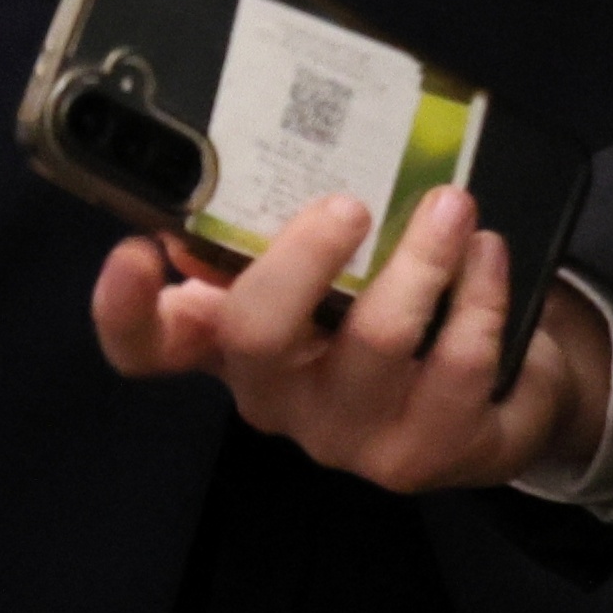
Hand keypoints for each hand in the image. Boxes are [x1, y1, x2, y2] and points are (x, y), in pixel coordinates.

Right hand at [88, 179, 599, 493]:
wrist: (483, 405)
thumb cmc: (377, 312)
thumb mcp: (323, 272)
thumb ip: (279, 227)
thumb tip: (248, 158)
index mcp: (227, 343)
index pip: (146, 346)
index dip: (124, 308)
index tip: (136, 251)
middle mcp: (272, 398)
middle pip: (255, 335)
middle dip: (303, 258)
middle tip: (350, 203)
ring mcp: (345, 436)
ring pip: (375, 343)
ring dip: (422, 259)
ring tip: (454, 205)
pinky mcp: (422, 454)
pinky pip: (454, 366)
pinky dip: (479, 298)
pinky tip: (488, 255)